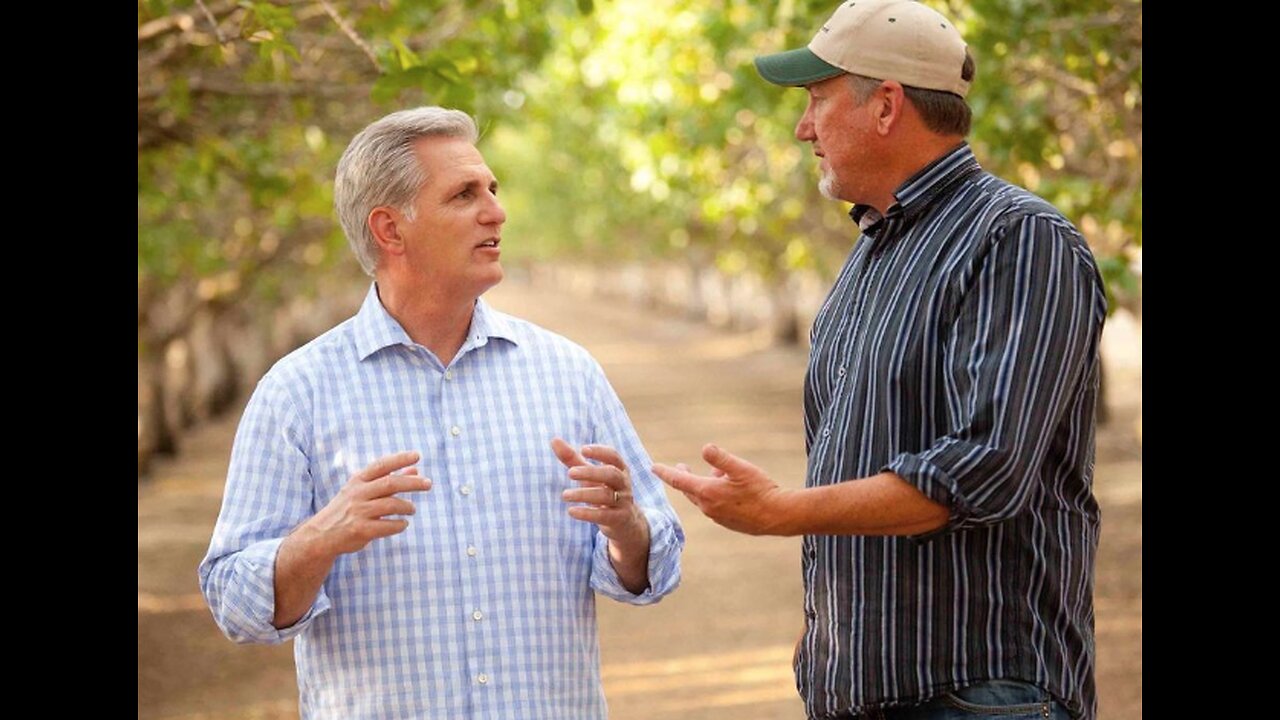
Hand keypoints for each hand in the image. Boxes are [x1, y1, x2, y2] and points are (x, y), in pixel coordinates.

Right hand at [300, 451, 431, 557]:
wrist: (321, 535)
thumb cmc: (348, 508)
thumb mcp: (363, 490)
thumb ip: (388, 479)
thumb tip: (415, 468)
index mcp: (358, 480)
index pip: (381, 465)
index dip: (400, 459)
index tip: (417, 455)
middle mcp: (358, 494)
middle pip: (390, 484)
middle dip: (412, 483)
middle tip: (428, 484)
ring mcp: (359, 512)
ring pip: (391, 505)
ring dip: (407, 506)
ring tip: (412, 509)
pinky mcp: (361, 530)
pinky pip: (388, 526)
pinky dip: (399, 525)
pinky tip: (403, 524)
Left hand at [551, 439, 648, 548]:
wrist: (624, 522)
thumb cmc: (603, 491)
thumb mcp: (589, 475)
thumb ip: (573, 459)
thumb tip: (554, 440)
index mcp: (619, 469)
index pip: (613, 456)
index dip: (600, 452)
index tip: (583, 449)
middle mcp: (623, 484)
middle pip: (611, 474)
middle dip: (591, 472)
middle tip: (570, 473)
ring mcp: (623, 502)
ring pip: (606, 496)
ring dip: (584, 494)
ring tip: (564, 495)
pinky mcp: (619, 519)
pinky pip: (604, 516)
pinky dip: (587, 513)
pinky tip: (571, 511)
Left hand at [652, 443, 793, 535]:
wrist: (779, 516)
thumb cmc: (761, 490)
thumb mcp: (741, 468)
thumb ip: (721, 458)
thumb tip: (704, 448)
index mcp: (708, 493)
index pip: (679, 481)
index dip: (665, 472)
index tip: (653, 467)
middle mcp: (709, 507)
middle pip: (689, 490)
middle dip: (683, 478)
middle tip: (681, 467)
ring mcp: (718, 517)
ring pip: (703, 498)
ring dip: (704, 485)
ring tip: (718, 473)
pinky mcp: (728, 522)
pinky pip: (713, 506)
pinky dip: (714, 495)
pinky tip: (729, 489)